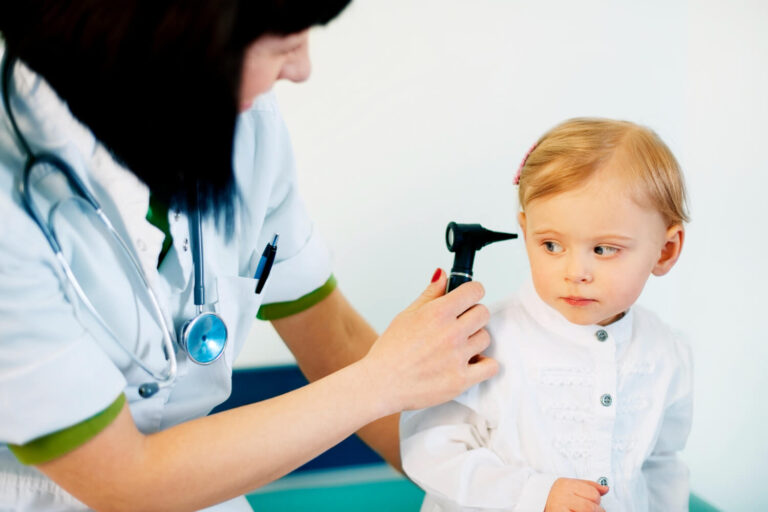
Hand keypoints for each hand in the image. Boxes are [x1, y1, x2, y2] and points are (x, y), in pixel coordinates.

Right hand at [362, 269, 498, 414]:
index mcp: (437, 313)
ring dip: (475, 340)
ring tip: (458, 346)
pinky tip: (471, 363)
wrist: (381, 384)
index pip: (474, 291)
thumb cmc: (390, 351)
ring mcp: (457, 357)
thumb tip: (443, 275)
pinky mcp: (461, 380)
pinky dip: (484, 364)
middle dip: (473, 315)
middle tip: (461, 324)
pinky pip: (490, 367)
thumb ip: (430, 294)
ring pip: (485, 338)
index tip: (470, 297)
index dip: (473, 292)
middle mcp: (450, 333)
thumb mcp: (406, 315)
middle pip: (483, 314)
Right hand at [545, 478, 608, 511]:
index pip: (593, 493)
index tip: (594, 501)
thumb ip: (589, 486)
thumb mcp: (572, 486)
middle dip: (597, 511)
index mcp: (567, 484)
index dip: (597, 499)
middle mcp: (562, 495)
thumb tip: (606, 489)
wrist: (540, 503)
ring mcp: (560, 508)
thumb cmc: (560, 496)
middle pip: (590, 506)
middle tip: (594, 511)